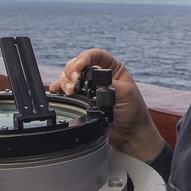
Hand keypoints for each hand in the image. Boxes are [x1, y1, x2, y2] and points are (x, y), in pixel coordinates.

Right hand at [48, 49, 164, 161]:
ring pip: (69, 76)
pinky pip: (65, 90)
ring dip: (65, 81)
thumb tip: (91, 77)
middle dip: (72, 72)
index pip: (96, 55)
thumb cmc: (133, 112)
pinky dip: (59, 89)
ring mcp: (88, 88)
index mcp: (113, 68)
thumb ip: (108, 82)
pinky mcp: (80, 100)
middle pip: (78, 64)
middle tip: (74, 84)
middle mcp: (99, 76)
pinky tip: (57, 91)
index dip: (85, 57)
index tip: (80, 66)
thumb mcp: (124, 93)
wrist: (129, 135)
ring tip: (70, 91)